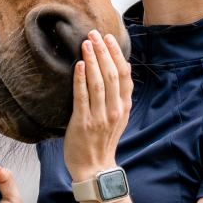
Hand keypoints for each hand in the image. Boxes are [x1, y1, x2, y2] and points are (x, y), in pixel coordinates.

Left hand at [64, 30, 132, 182]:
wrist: (94, 168)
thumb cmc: (101, 141)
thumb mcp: (117, 118)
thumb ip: (117, 97)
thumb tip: (117, 69)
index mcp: (124, 107)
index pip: (123, 75)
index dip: (117, 54)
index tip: (108, 38)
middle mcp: (115, 110)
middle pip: (111, 74)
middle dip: (103, 51)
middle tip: (94, 33)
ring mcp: (100, 116)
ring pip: (98, 82)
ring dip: (92, 60)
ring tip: (86, 43)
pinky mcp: (83, 122)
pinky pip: (82, 96)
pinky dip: (81, 78)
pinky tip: (79, 64)